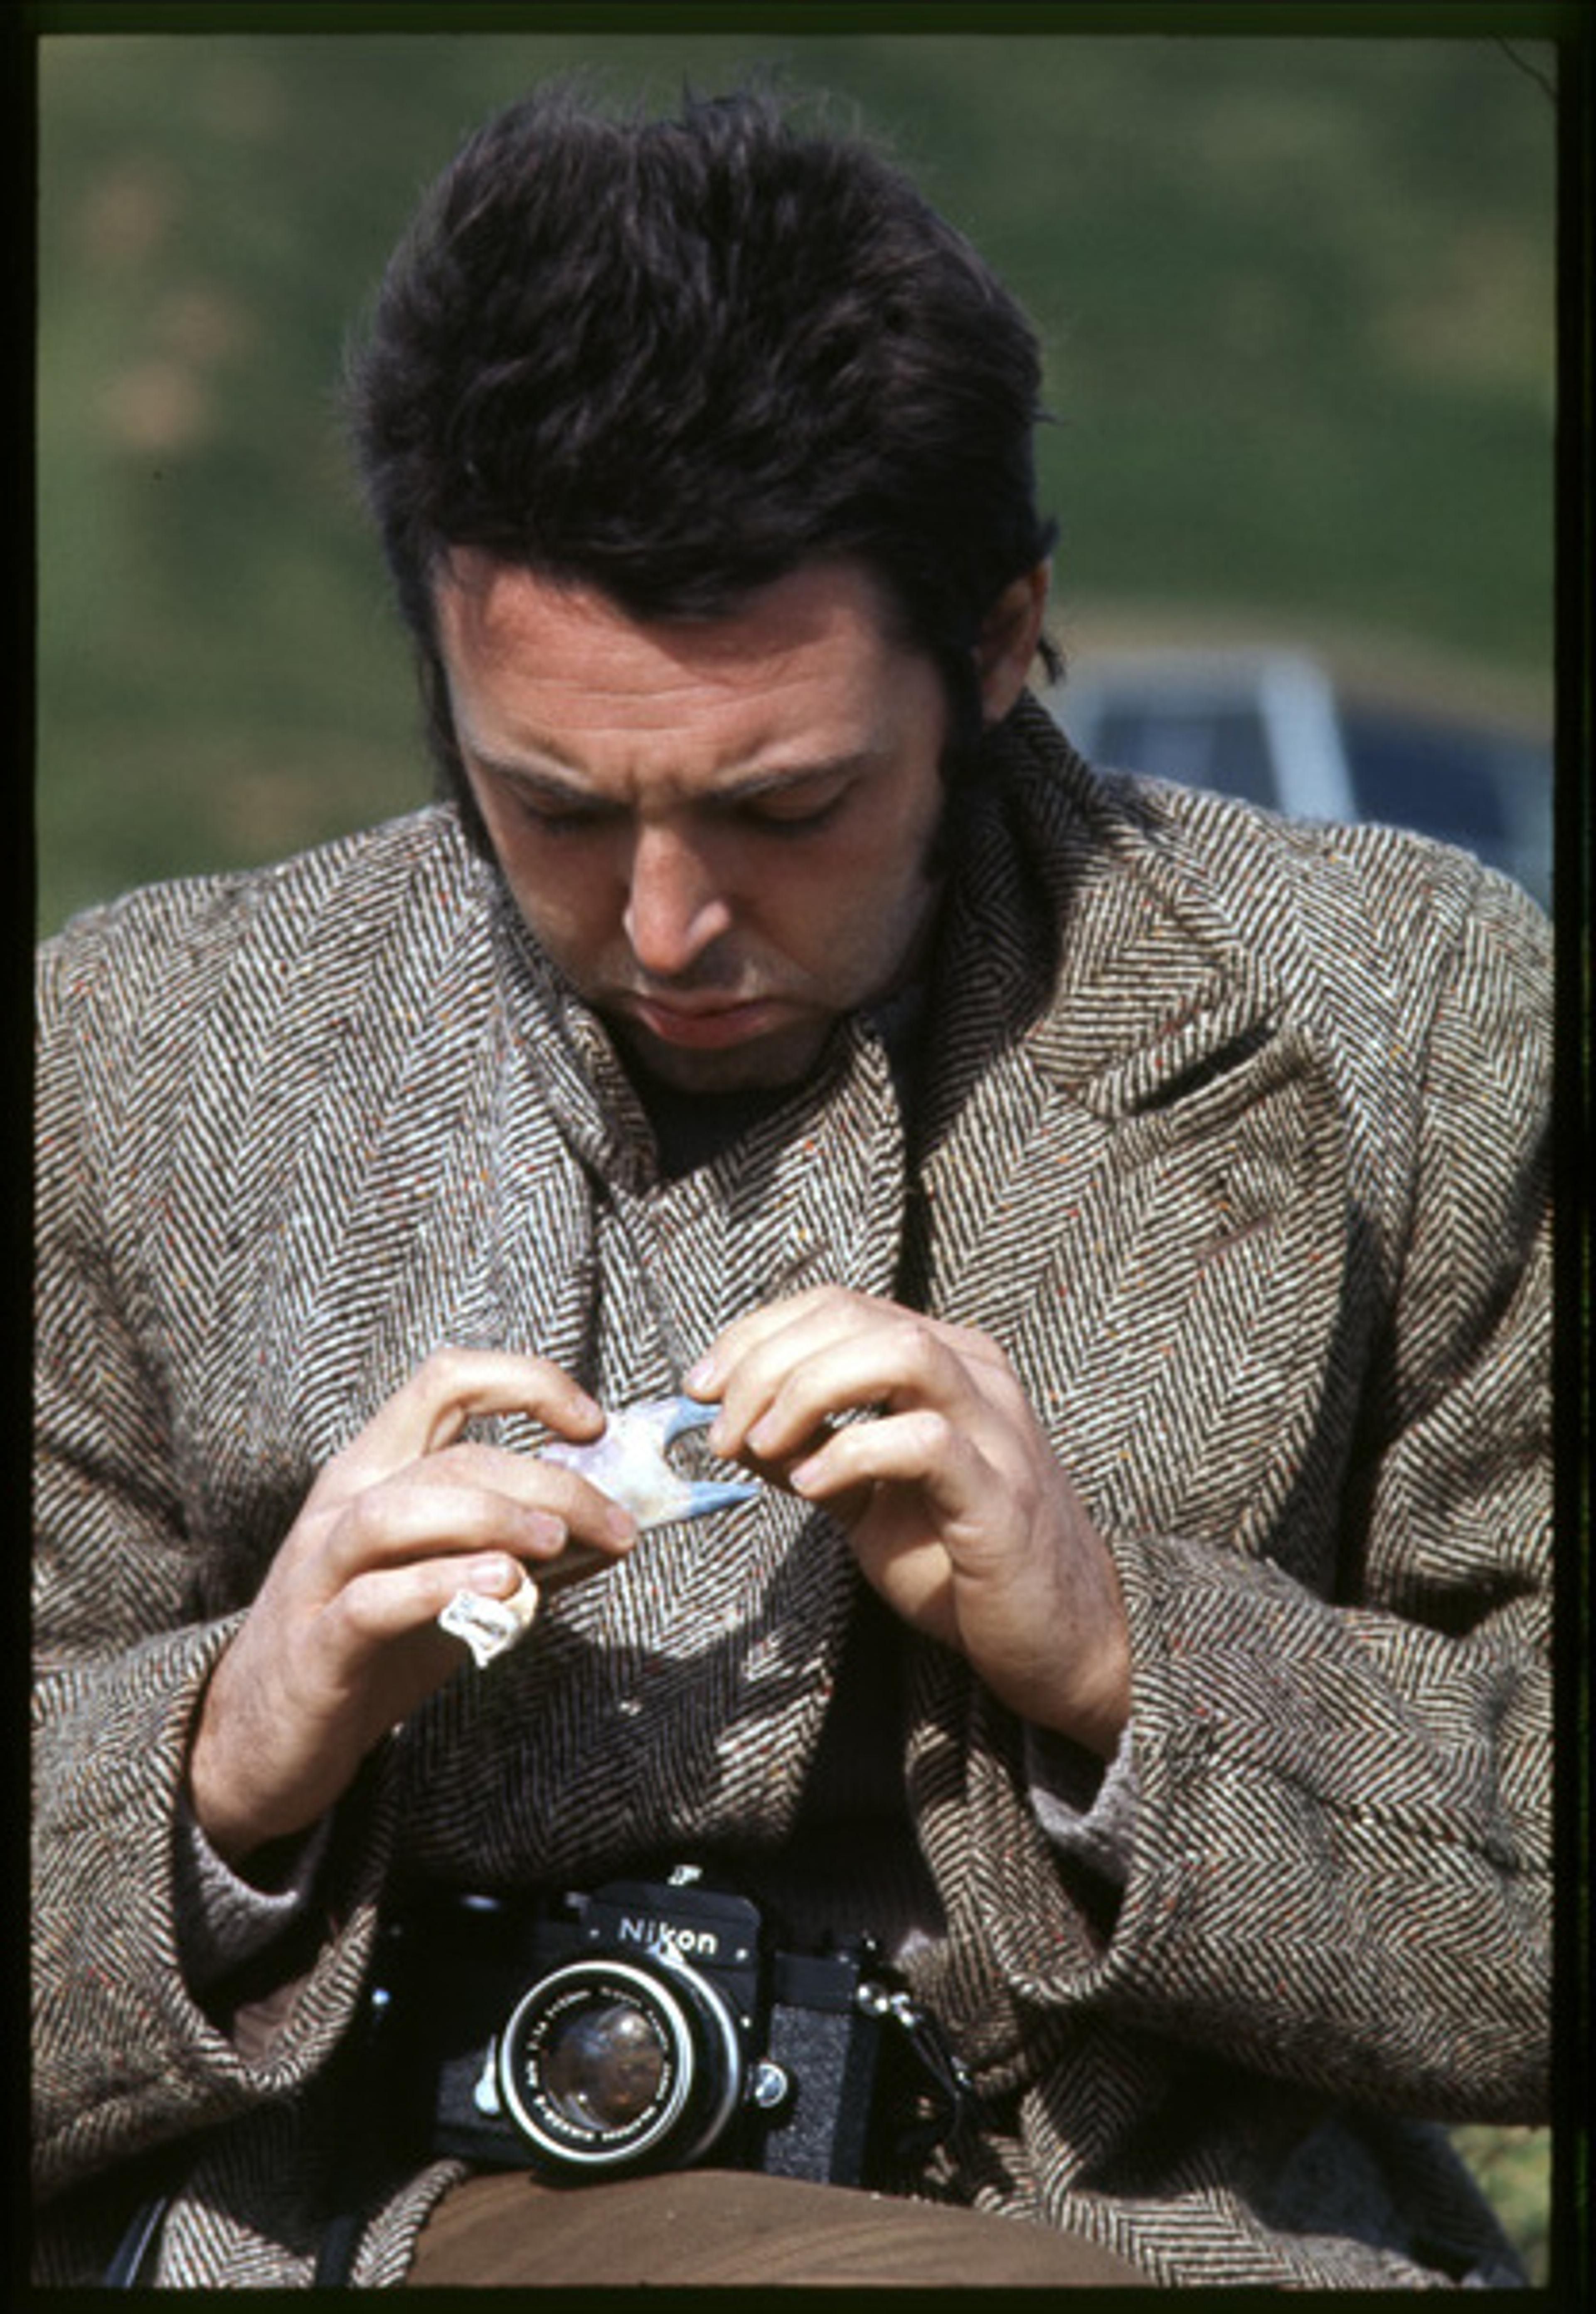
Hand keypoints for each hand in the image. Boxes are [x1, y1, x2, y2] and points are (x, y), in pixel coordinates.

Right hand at [186, 1350, 637, 1869]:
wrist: (263, 1740)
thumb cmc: (369, 1648)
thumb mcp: (450, 1581)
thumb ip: (519, 1546)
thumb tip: (613, 1526)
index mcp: (376, 1470)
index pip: (448, 1382)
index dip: (528, 1383)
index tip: (593, 1423)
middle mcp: (344, 1505)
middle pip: (452, 1457)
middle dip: (550, 1480)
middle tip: (617, 1524)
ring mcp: (321, 1573)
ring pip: (399, 1511)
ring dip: (490, 1516)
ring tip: (556, 1540)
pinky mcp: (316, 1646)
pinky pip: (373, 1600)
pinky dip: (441, 1586)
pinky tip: (501, 1589)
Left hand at [689, 1290, 1129, 1755]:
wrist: (1053, 1640)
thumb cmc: (957, 1561)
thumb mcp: (864, 1495)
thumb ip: (808, 1450)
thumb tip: (728, 1424)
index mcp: (943, 1360)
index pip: (837, 1306)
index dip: (756, 1334)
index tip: (699, 1386)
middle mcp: (975, 1376)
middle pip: (854, 1317)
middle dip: (766, 1362)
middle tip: (720, 1428)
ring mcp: (996, 1430)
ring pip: (898, 1353)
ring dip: (807, 1390)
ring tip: (760, 1447)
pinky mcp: (1001, 1493)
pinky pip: (924, 1441)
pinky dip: (852, 1453)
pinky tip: (811, 1488)